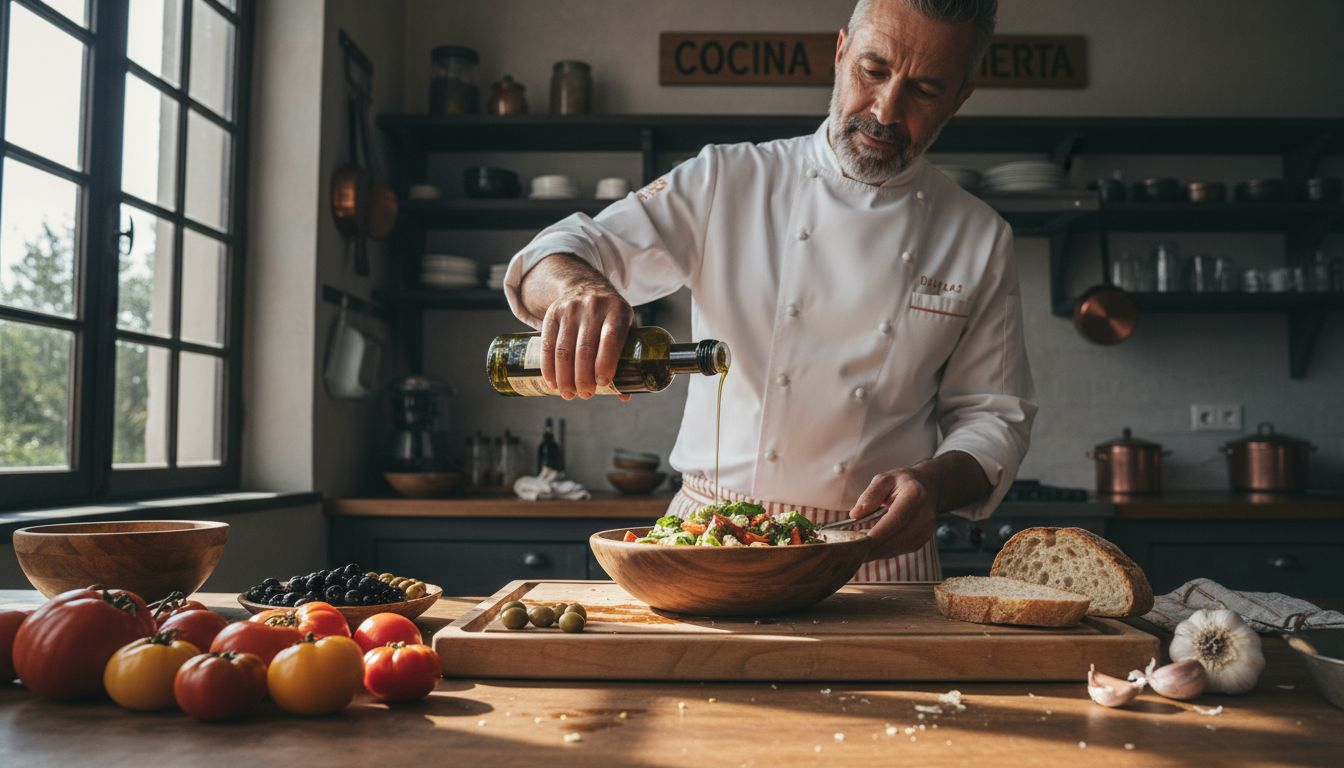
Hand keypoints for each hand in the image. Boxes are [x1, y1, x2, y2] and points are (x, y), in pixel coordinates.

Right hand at [539, 282, 634, 400]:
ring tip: (569, 394)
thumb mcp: (626, 327)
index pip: (611, 338)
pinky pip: (547, 344)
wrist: (586, 286)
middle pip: (585, 348)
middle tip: (586, 395)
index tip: (603, 383)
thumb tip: (624, 394)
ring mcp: (570, 309)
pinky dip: (549, 367)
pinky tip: (553, 382)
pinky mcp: (553, 314)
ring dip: (565, 377)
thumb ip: (627, 357)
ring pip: (564, 349)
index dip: (605, 363)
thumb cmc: (611, 316)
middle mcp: (593, 307)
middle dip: (583, 377)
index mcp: (617, 311)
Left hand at [847, 468, 938, 559]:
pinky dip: (884, 551)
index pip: (896, 519)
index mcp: (915, 495)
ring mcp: (926, 529)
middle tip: (852, 552)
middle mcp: (924, 514)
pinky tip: (871, 548)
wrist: (929, 487)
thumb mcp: (885, 480)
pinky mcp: (923, 539)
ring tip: (858, 550)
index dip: (879, 533)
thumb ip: (870, 495)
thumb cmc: (903, 483)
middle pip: (898, 538)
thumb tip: (855, 514)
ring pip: (898, 548)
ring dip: (877, 552)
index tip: (860, 543)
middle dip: (874, 548)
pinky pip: (901, 550)